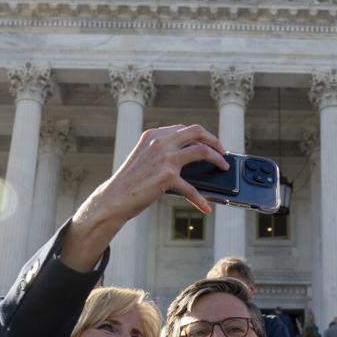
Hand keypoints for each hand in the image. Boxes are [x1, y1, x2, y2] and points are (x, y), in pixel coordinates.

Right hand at [63, 125, 226, 271]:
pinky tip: (206, 207)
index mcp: (153, 135)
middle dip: (214, 140)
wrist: (114, 198)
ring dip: (217, 159)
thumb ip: (163, 153)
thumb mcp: (144, 158)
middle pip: (197, 131)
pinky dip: (200, 200)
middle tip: (222, 151)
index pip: (184, 128)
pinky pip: (192, 188)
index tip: (209, 143)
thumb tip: (189, 158)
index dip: (200, 135)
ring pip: (202, 151)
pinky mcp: (167, 177)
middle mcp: (160, 141)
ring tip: (223, 168)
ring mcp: (165, 158)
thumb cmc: (129, 183)